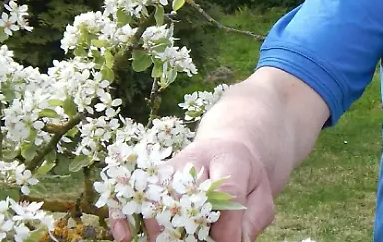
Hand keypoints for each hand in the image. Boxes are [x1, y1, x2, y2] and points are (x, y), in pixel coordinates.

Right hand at [109, 137, 276, 241]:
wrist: (226, 149)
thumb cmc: (244, 178)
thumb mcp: (260, 198)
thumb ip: (249, 222)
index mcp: (230, 159)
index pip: (228, 191)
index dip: (227, 224)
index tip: (225, 241)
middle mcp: (194, 160)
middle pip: (185, 200)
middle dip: (187, 232)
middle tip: (194, 241)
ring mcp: (169, 168)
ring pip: (156, 201)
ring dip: (159, 231)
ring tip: (169, 240)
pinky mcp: (150, 178)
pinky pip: (130, 194)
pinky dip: (123, 216)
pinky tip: (125, 237)